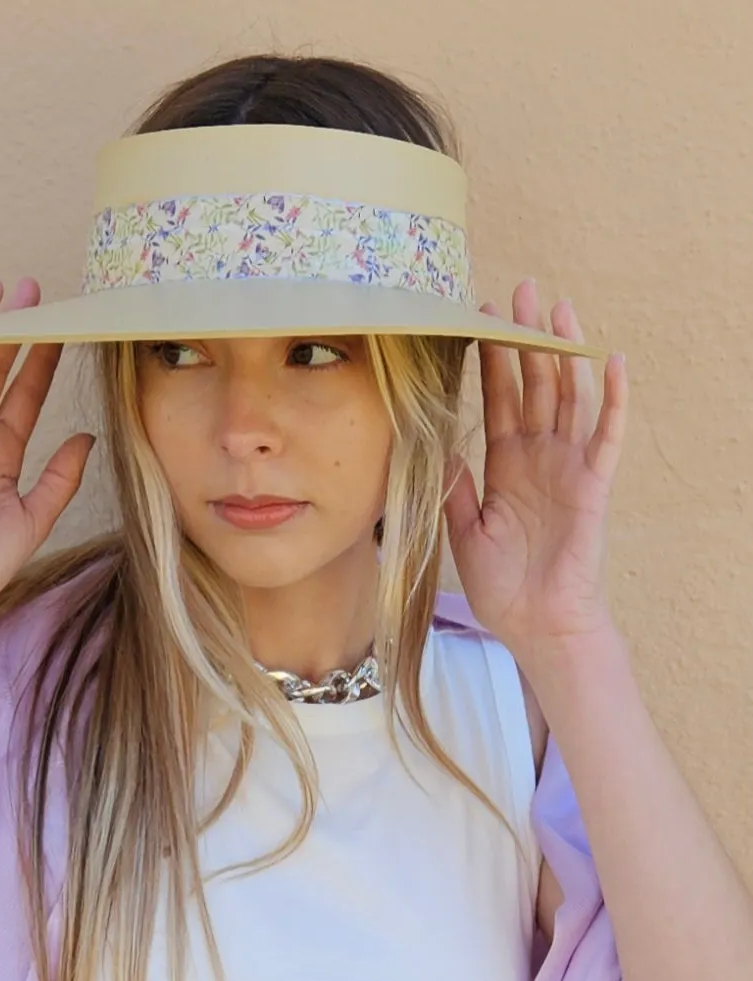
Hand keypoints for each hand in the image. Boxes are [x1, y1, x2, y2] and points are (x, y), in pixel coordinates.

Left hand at [441, 278, 628, 669]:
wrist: (537, 624)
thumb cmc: (503, 585)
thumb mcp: (463, 531)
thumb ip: (453, 489)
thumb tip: (434, 449)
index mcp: (505, 466)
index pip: (497, 400)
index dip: (491, 361)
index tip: (479, 320)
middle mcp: (538, 458)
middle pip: (533, 386)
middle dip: (526, 339)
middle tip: (518, 290)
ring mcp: (568, 467)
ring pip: (568, 397)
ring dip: (565, 353)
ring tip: (558, 308)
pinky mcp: (593, 483)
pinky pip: (607, 434)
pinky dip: (612, 398)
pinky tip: (611, 360)